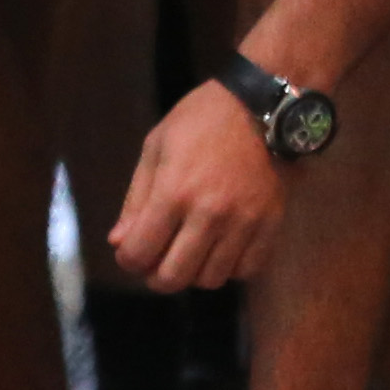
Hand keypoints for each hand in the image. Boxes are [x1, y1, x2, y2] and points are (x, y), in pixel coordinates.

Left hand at [107, 76, 287, 291]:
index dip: (128, 260)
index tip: (130, 252)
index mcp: (173, 192)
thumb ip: (136, 200)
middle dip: (156, 277)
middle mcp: (209, 215)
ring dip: (193, 273)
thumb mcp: (155, 148)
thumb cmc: (199, 122)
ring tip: (189, 252)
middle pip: (175, 277)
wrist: (260, 109)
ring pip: (211, 280)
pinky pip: (246, 271)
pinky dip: (229, 268)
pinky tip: (220, 248)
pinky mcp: (271, 227)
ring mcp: (244, 224)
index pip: (140, 252)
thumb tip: (118, 243)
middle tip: (156, 262)